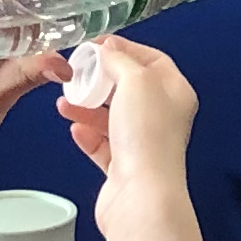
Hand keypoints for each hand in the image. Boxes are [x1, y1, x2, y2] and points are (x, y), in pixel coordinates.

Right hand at [60, 35, 200, 217]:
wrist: (140, 195)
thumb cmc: (147, 136)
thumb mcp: (135, 80)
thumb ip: (119, 60)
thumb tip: (107, 50)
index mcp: (175, 92)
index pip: (152, 60)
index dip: (125, 49)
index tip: (98, 46)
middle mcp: (163, 117)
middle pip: (129, 89)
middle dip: (100, 80)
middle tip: (77, 73)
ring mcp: (144, 143)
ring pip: (112, 117)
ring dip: (87, 108)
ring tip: (65, 103)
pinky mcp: (124, 168)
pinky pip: (103, 146)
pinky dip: (88, 136)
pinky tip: (75, 130)